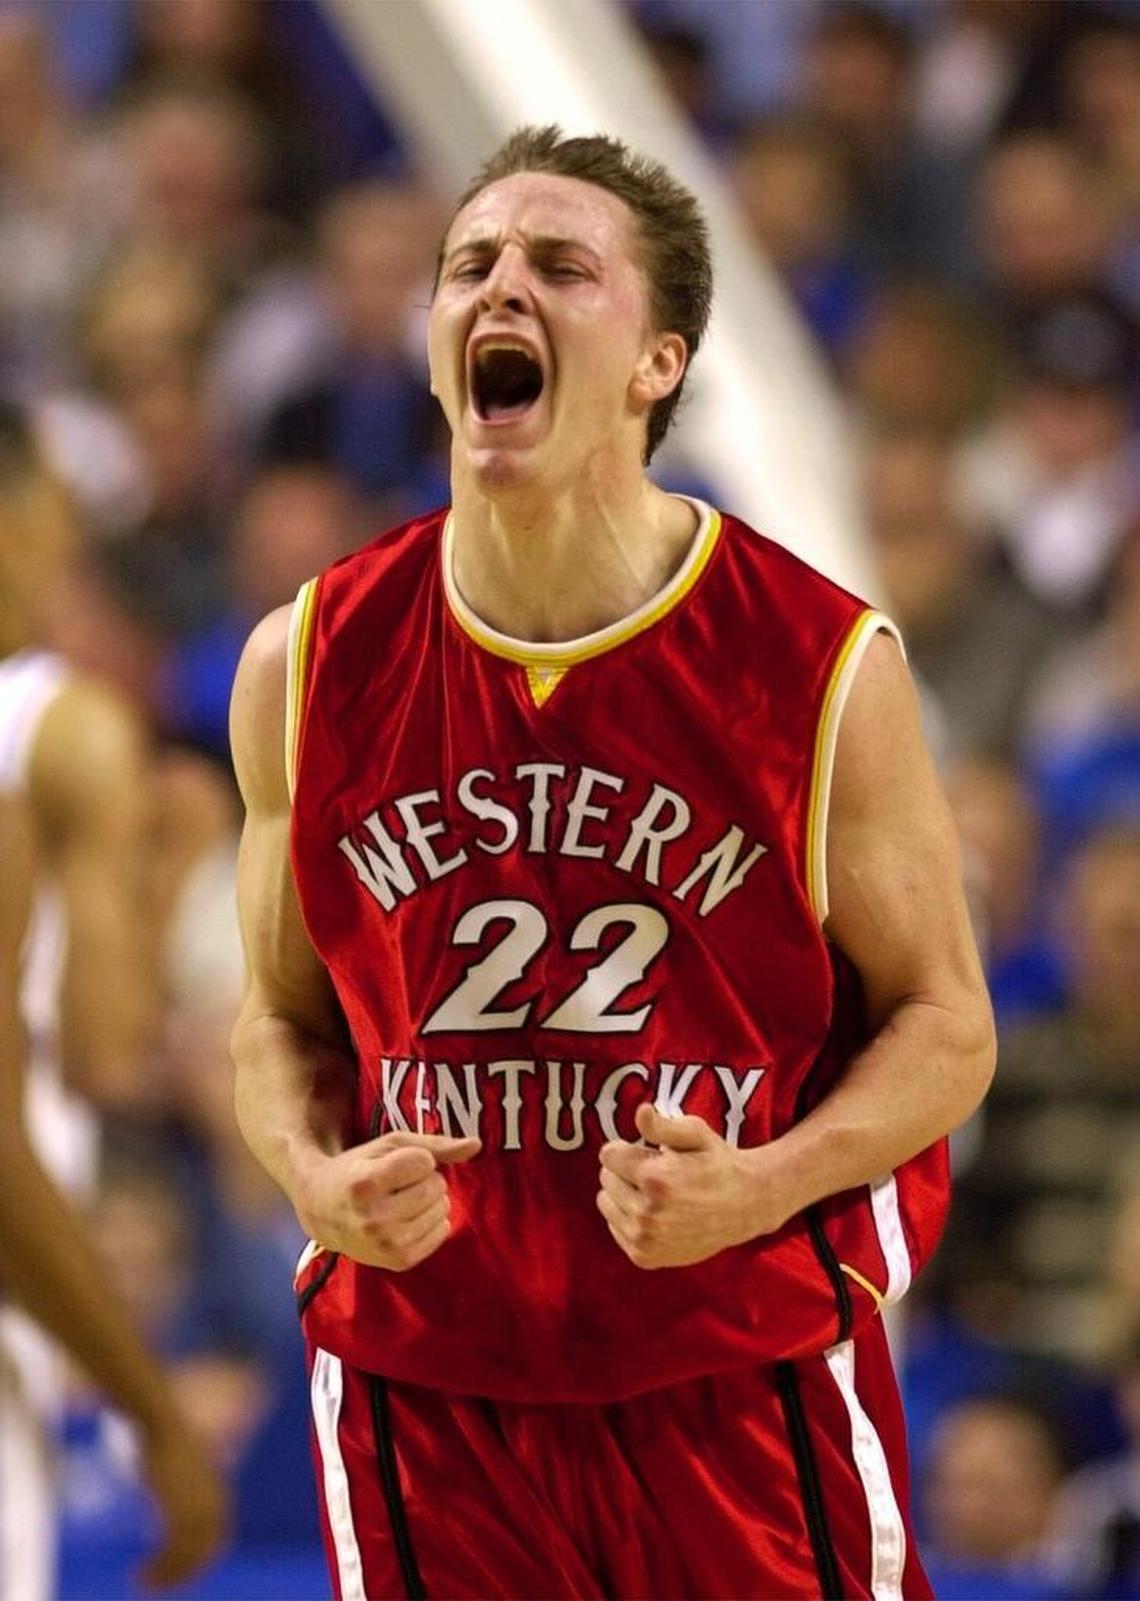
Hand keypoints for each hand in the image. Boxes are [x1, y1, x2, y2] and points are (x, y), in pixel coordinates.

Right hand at [137, 1413, 228, 1589]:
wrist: (161, 1425)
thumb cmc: (164, 1444)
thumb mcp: (179, 1470)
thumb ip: (182, 1490)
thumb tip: (171, 1503)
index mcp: (217, 1495)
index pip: (217, 1539)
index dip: (199, 1560)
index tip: (176, 1571)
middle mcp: (213, 1505)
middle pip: (204, 1554)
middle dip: (182, 1575)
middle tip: (156, 1586)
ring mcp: (197, 1509)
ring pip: (186, 1559)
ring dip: (165, 1577)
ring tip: (142, 1585)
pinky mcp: (178, 1511)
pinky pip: (171, 1554)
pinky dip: (158, 1570)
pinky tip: (138, 1574)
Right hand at [296, 1131, 480, 1270]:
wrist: (323, 1211)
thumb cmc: (360, 1169)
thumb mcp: (389, 1146)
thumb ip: (435, 1144)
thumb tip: (477, 1145)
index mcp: (365, 1184)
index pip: (424, 1161)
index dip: (416, 1158)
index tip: (394, 1164)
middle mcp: (373, 1219)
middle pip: (435, 1186)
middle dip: (425, 1179)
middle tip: (398, 1184)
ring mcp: (385, 1244)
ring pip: (443, 1209)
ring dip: (431, 1200)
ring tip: (402, 1200)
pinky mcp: (398, 1262)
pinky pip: (443, 1232)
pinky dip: (434, 1221)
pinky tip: (409, 1218)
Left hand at [597, 1103, 785, 1269]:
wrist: (745, 1206)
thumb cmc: (718, 1164)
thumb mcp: (696, 1134)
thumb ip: (663, 1125)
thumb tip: (640, 1112)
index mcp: (656, 1179)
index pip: (609, 1155)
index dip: (626, 1148)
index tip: (646, 1152)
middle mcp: (647, 1213)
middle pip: (606, 1178)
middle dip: (624, 1169)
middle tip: (655, 1172)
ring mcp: (645, 1239)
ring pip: (606, 1202)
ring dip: (623, 1193)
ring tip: (653, 1192)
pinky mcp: (645, 1256)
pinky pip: (615, 1227)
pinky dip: (627, 1217)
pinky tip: (654, 1212)